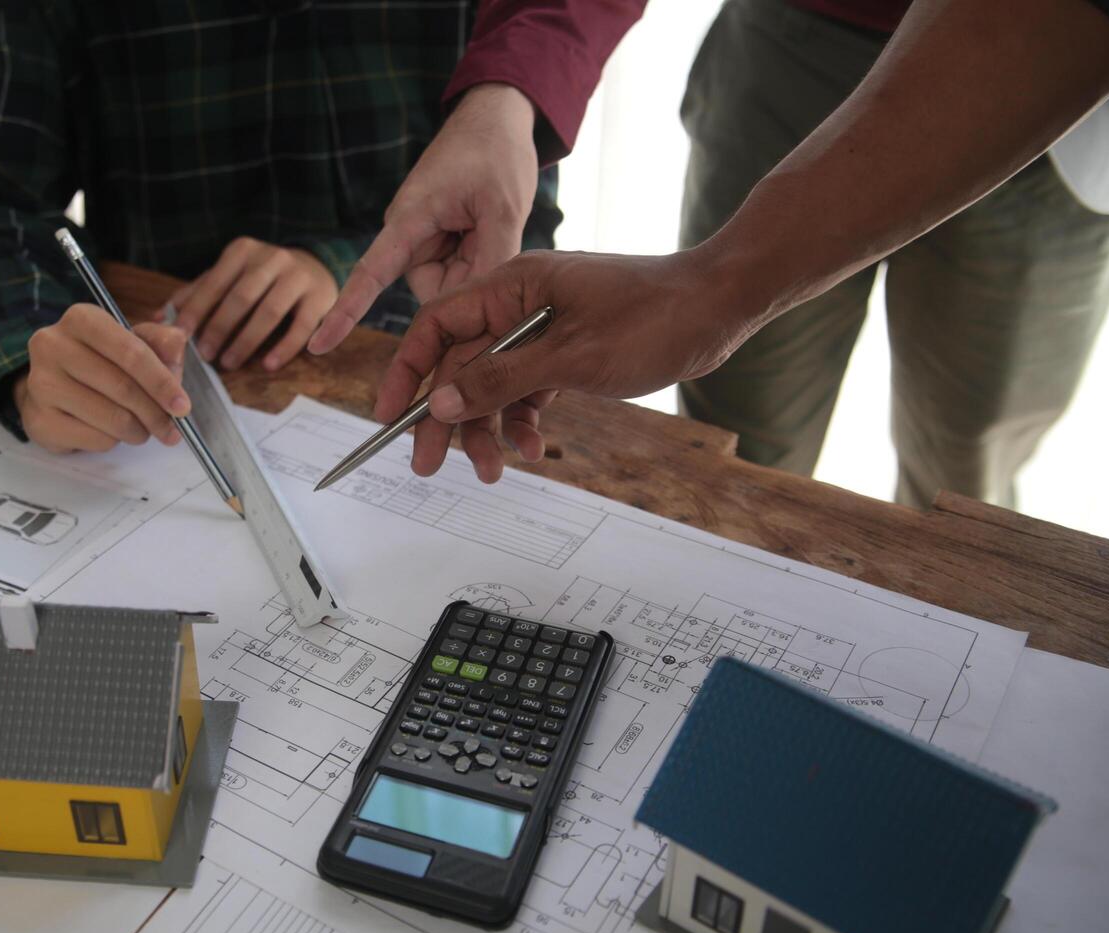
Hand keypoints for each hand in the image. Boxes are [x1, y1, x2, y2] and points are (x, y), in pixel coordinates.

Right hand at [13, 303, 189, 452]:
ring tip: (142, 429)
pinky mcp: (39, 419)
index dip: (162, 382)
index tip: (183, 407)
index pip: (131, 352)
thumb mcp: (133, 343)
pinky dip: (114, 441)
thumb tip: (177, 344)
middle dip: (156, 414)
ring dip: (138, 430)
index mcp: (82, 319)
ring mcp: (41, 383)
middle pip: (123, 388)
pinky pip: (96, 439)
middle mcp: (53, 345)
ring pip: (112, 418)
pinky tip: (111, 431)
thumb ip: (160, 342)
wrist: (53, 386)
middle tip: (172, 429)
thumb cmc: (100, 362)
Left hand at [170, 237, 337, 370]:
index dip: (196, 310)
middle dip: (220, 328)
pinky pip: (302, 326)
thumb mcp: (229, 276)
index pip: (215, 282)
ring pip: (270, 312)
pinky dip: (284, 347)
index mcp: (243, 251)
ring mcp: (298, 276)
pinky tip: (268, 365)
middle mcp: (272, 258)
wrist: (315, 266)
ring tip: (230, 363)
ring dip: (247, 341)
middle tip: (206, 355)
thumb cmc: (261, 278)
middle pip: (241, 297)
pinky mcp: (320, 297)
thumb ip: (197, 294)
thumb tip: (159, 317)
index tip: (181, 336)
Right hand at [308, 83, 538, 353]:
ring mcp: (425, 241)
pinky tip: (490, 228)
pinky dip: (479, 259)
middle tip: (496, 234)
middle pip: (434, 290)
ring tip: (493, 222)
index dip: (346, 311)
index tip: (319, 345)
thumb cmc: (494, 153)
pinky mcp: (440, 244)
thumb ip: (493, 257)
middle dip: (467, 277)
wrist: (496, 120)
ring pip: (450, 284)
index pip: (370, 273)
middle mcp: (409, 236)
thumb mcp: (503, 206)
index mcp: (410, 219)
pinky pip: (459, 271)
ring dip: (477, 266)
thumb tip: (482, 307)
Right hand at [377, 248, 758, 481]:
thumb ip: (500, 380)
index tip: (389, 416)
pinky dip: (525, 421)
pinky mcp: (566, 350)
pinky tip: (534, 449)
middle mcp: (520, 304)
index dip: (406, 370)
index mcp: (512, 286)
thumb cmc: (654, 317)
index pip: (437, 326)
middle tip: (429, 465)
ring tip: (494, 471)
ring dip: (488, 428)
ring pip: (493, 383)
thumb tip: (439, 401)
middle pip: (461, 363)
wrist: (719, 307)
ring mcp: (543, 328)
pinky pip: (527, 389)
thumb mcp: (570, 357)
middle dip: (445, 417)